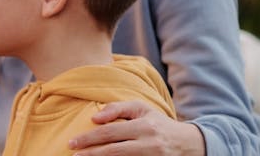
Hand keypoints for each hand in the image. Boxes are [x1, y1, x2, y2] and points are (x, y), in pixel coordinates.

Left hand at [69, 100, 204, 155]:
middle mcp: (149, 144)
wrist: (187, 144)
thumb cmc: (158, 123)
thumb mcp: (142, 109)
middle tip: (73, 154)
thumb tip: (94, 118)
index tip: (72, 143)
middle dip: (90, 154)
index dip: (89, 139)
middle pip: (113, 151)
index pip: (110, 133)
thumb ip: (118, 108)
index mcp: (145, 126)